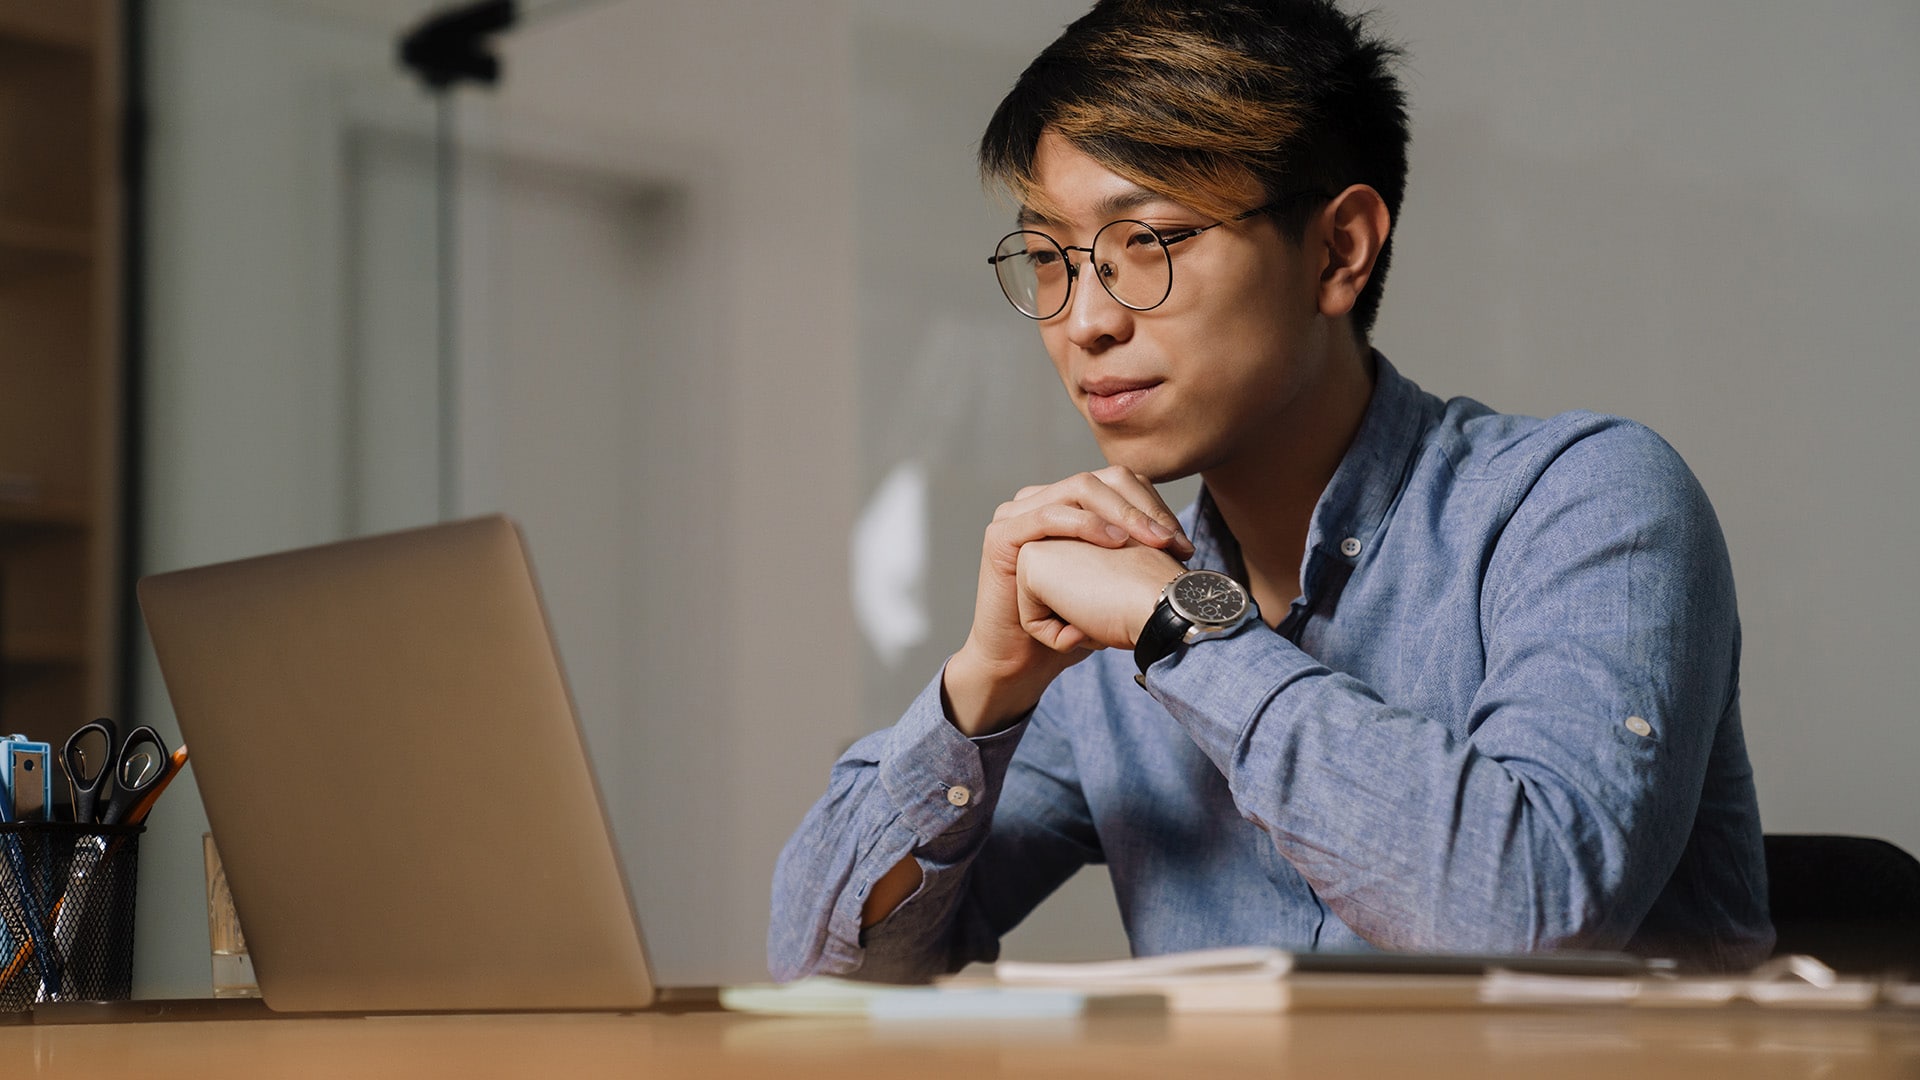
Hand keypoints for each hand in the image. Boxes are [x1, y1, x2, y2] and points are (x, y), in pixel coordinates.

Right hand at [943, 467, 1191, 735]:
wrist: (1026, 661)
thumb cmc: (1074, 624)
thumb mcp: (1113, 583)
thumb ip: (1135, 552)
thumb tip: (1182, 541)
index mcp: (1064, 504)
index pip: (1119, 482)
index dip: (1154, 505)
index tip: (1182, 545)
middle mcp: (1039, 500)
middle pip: (1102, 480)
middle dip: (1143, 508)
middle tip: (1170, 541)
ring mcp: (1016, 513)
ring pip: (1079, 489)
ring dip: (1122, 513)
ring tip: (1151, 541)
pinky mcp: (1001, 535)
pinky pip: (1050, 516)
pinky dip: (1086, 525)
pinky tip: (1115, 543)